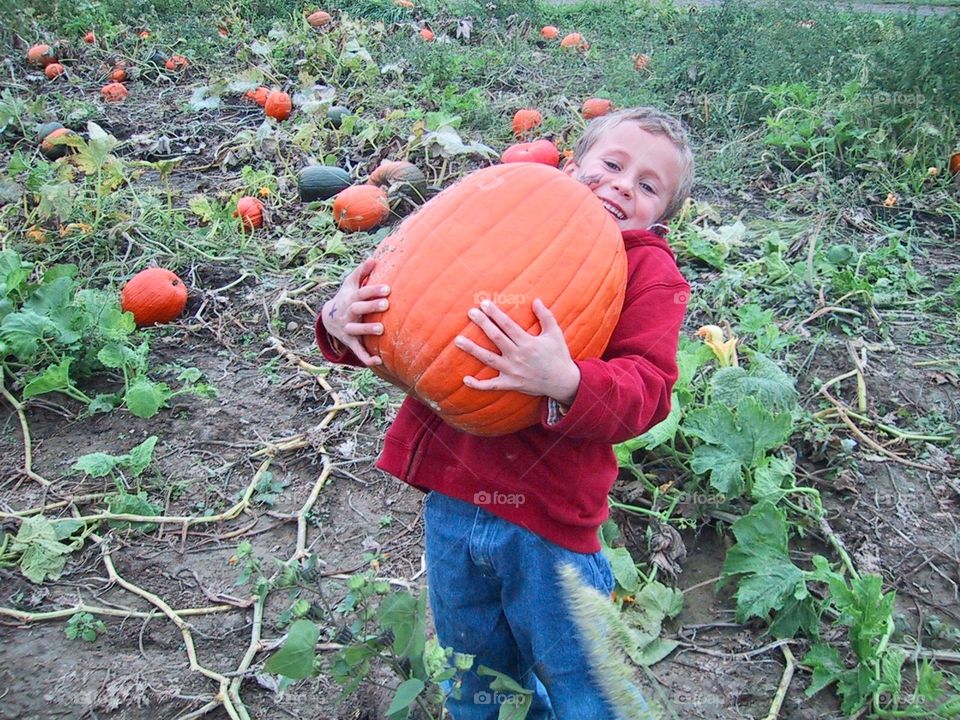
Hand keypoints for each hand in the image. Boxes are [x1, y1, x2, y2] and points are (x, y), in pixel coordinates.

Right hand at [321, 258, 389, 366]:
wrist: (328, 318)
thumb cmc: (346, 296)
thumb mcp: (351, 283)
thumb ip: (362, 271)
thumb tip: (374, 258)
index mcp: (350, 299)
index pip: (361, 293)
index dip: (373, 291)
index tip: (388, 288)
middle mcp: (347, 314)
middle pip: (357, 309)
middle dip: (370, 306)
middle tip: (387, 304)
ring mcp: (347, 329)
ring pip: (355, 330)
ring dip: (367, 330)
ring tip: (381, 329)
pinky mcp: (350, 342)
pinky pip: (357, 351)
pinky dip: (366, 357)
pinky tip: (379, 361)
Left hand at [454, 299, 580, 404]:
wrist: (563, 382)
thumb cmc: (559, 356)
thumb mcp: (555, 334)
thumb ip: (546, 316)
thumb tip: (536, 300)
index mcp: (528, 342)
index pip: (507, 325)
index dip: (495, 313)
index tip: (484, 304)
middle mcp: (518, 356)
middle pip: (496, 338)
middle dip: (483, 324)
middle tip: (471, 312)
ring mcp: (512, 371)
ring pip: (488, 359)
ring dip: (472, 349)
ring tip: (458, 340)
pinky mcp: (511, 384)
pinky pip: (492, 385)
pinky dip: (478, 385)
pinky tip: (465, 379)